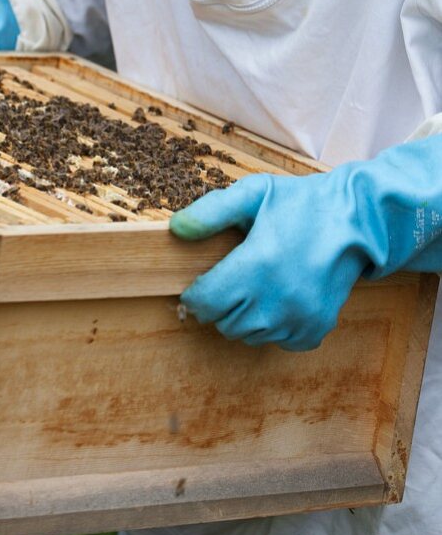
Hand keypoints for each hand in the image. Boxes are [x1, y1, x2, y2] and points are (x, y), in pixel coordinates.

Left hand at [172, 137, 441, 350]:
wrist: (357, 221)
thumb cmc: (300, 204)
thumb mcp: (254, 193)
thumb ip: (211, 211)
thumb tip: (176, 230)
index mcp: (259, 264)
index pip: (206, 302)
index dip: (195, 293)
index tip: (200, 281)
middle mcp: (279, 299)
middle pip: (223, 322)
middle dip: (218, 304)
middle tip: (229, 279)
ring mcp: (299, 318)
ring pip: (248, 335)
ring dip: (242, 317)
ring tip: (254, 287)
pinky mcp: (315, 329)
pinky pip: (277, 341)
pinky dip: (271, 326)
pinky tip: (278, 298)